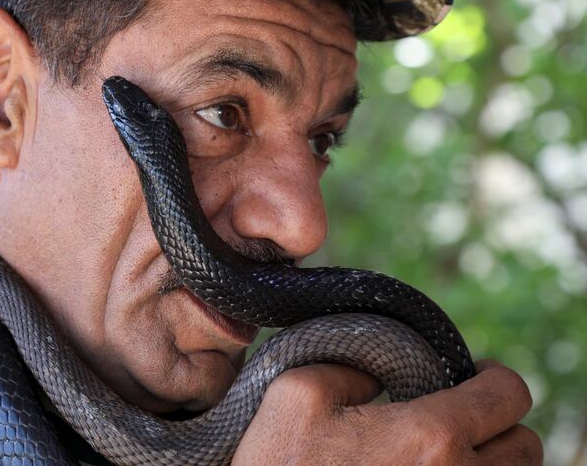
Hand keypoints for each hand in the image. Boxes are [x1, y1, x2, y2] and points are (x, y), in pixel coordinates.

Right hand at [231, 360, 542, 464]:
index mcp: (430, 437)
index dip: (494, 376)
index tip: (476, 374)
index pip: (508, 395)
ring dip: (491, 461)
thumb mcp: (296, 394)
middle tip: (461, 416)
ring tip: (450, 452)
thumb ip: (348, 366)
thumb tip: (378, 373)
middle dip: (497, 422)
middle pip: (526, 445)